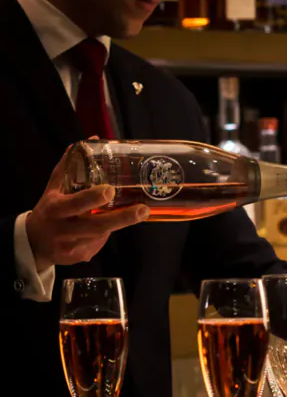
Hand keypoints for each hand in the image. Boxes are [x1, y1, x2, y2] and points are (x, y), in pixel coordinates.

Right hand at [26, 152, 149, 270]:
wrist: (33, 243)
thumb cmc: (49, 209)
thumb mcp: (54, 187)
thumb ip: (72, 165)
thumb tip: (94, 139)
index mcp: (56, 208)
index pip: (75, 203)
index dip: (92, 198)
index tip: (110, 190)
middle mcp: (63, 229)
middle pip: (97, 226)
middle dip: (122, 218)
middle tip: (143, 210)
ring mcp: (71, 246)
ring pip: (102, 235)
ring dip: (115, 223)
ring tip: (128, 213)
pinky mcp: (79, 257)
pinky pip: (99, 244)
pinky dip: (103, 235)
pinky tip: (98, 230)